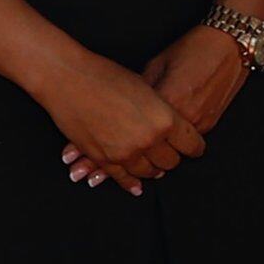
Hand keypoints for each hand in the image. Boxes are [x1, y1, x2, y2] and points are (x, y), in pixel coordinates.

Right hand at [38, 51, 202, 191]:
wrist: (68, 78)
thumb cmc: (107, 75)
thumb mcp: (146, 87)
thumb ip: (161, 110)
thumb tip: (170, 124)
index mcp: (165, 119)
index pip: (192, 144)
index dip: (194, 147)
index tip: (194, 148)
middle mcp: (149, 139)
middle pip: (171, 162)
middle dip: (173, 158)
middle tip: (171, 153)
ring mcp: (126, 152)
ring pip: (149, 172)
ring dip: (153, 170)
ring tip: (154, 166)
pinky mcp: (104, 159)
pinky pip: (123, 179)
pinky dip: (131, 184)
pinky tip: (137, 187)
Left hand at [142, 23, 251, 133]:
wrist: (230, 46)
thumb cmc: (196, 48)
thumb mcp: (158, 63)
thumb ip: (143, 88)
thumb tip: (131, 104)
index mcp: (170, 100)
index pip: (140, 122)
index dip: (131, 117)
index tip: (126, 113)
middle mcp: (187, 116)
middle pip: (156, 135)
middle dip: (146, 127)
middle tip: (140, 116)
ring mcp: (201, 123)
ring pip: (173, 140)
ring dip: (164, 131)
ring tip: (160, 113)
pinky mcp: (211, 124)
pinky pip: (188, 135)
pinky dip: (180, 128)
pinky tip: (178, 111)